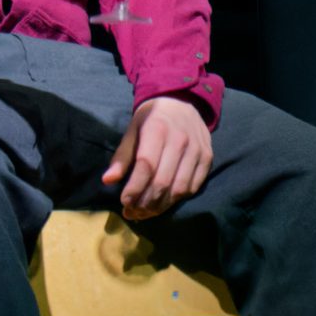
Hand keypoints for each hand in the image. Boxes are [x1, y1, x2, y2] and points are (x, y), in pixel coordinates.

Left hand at [101, 97, 212, 219]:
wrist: (181, 102)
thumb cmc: (152, 119)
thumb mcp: (132, 131)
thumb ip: (121, 157)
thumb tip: (108, 181)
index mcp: (157, 129)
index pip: (146, 166)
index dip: (135, 188)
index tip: (124, 202)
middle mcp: (180, 139)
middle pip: (163, 181)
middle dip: (145, 203)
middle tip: (133, 212)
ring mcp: (197, 149)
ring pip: (179, 188)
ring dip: (161, 206)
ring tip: (146, 212)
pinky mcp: (207, 157)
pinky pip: (193, 187)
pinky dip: (177, 199)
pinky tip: (164, 202)